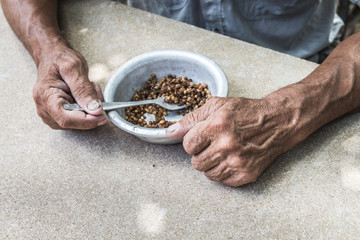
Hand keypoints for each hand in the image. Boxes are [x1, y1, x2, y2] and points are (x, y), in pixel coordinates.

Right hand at [33, 44, 106, 128]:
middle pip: (72, 123)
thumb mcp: (75, 69)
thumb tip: (95, 110)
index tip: (102, 116)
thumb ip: (84, 90)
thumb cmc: (60, 59)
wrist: (52, 56)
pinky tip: (85, 95)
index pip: (66, 119)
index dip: (86, 121)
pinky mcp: (57, 115)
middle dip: (90, 111)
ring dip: (89, 109)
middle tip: (95, 90)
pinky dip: (86, 109)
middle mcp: (44, 108)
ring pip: (76, 122)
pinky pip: (76, 119)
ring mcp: (49, 114)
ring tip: (89, 88)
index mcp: (45, 96)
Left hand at [167, 97, 297, 186]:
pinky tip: (232, 159)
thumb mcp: (217, 106)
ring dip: (211, 164)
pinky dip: (224, 172)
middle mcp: (227, 146)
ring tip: (223, 151)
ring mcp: (238, 162)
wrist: (277, 122)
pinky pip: (223, 181)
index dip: (193, 141)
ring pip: (208, 174)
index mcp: (217, 126)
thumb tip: (171, 132)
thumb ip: (191, 119)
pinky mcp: (246, 174)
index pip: (188, 145)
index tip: (202, 137)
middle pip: (196, 163)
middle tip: (213, 144)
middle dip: (201, 153)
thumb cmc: (246, 112)